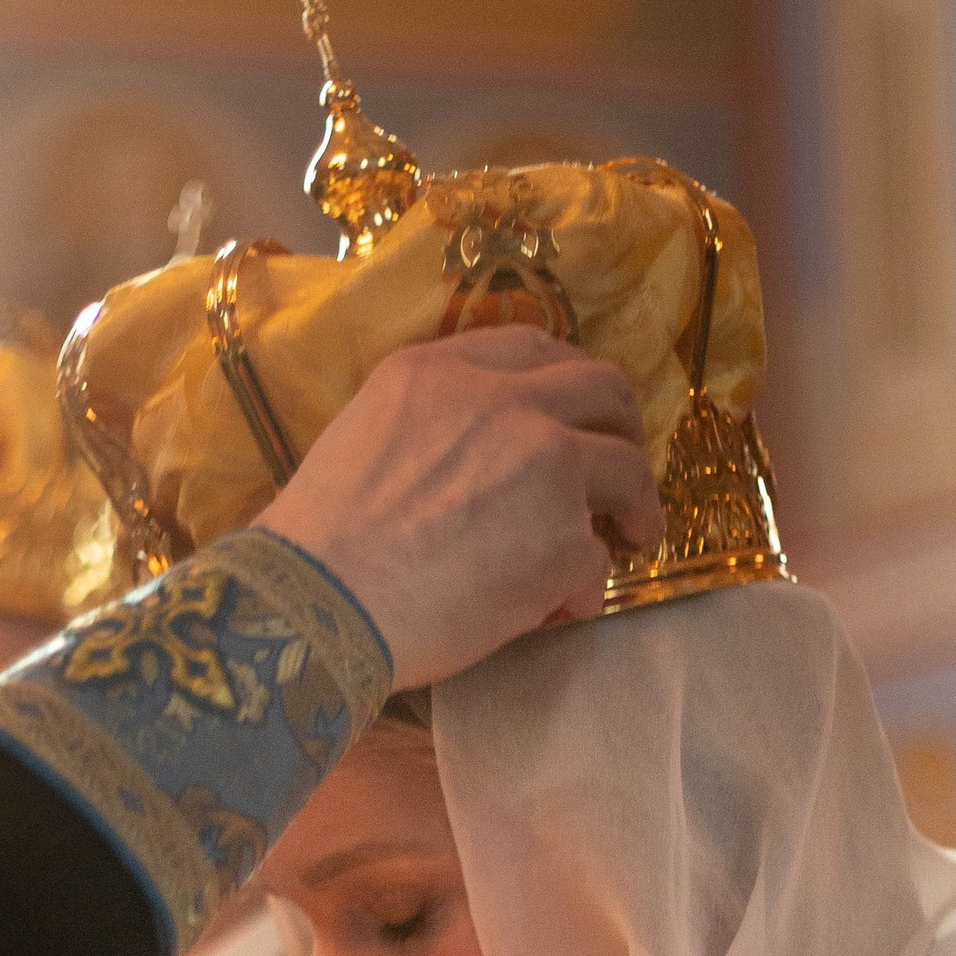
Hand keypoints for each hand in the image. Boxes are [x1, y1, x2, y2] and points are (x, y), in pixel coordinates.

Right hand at [260, 328, 659, 685]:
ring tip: (634, 536)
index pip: (534, 347)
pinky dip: (586, 585)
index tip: (578, 413)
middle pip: (604, 389)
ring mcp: (544, 466)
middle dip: (625, 428)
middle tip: (625, 468)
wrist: (317, 603)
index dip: (568, 382)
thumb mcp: (368, 433)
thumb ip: (435, 424)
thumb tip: (485, 466)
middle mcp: (504, 403)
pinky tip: (559, 608)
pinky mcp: (564, 539)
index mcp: (443, 370)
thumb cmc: (322, 539)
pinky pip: (599, 558)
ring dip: (638, 505)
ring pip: (627, 469)